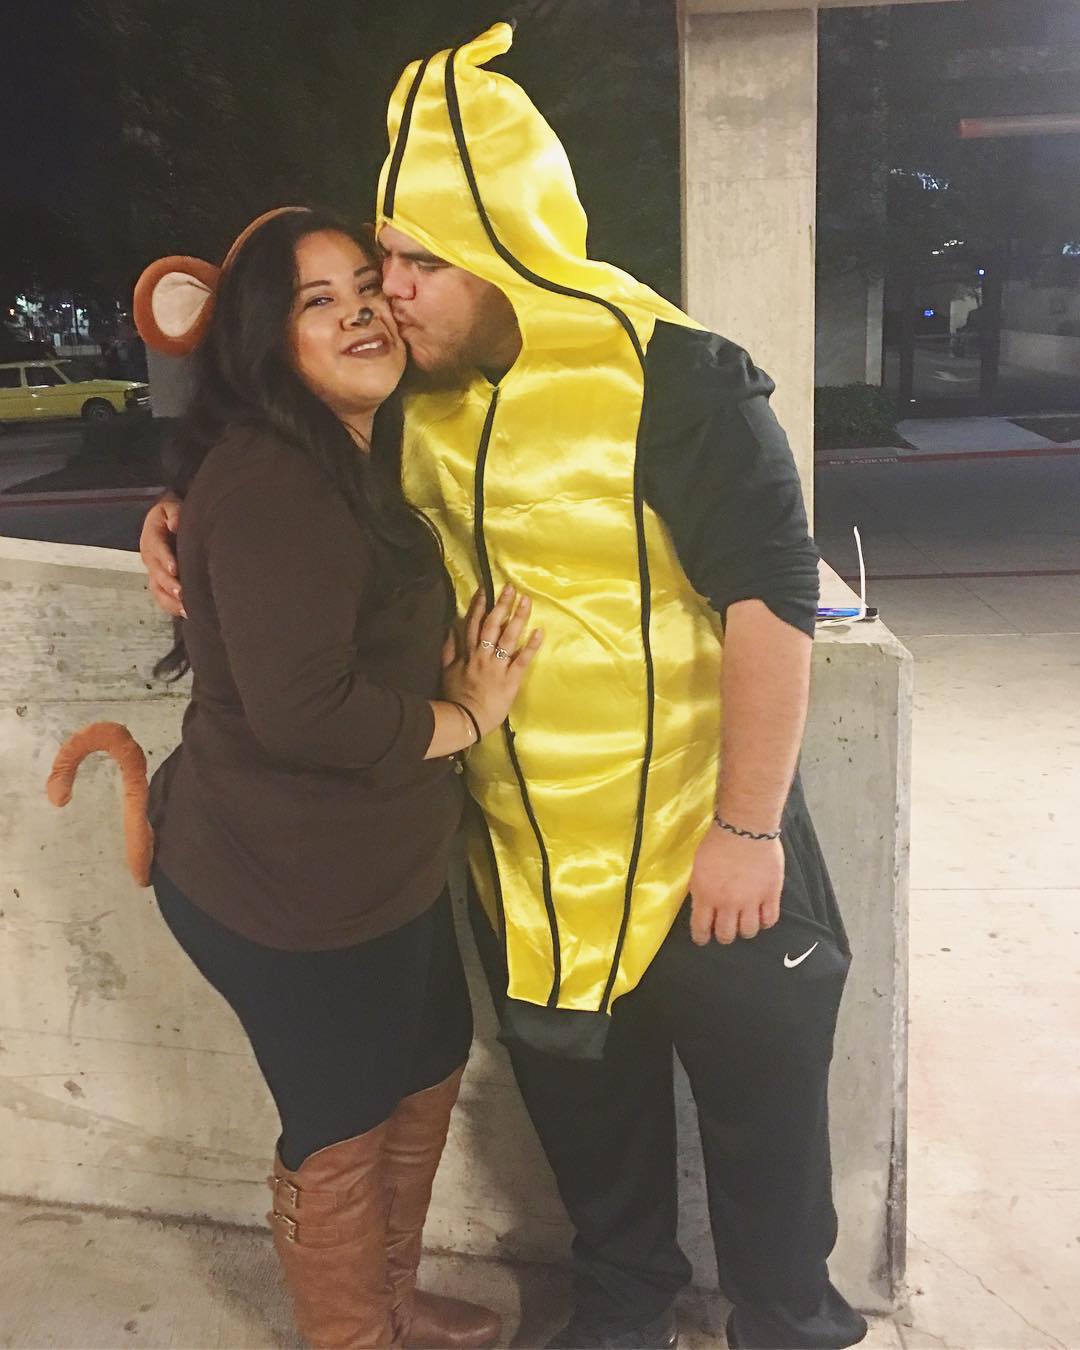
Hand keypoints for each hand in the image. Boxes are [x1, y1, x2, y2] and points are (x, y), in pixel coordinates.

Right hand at [140, 493, 183, 616]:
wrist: (164, 521)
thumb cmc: (171, 514)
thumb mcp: (170, 506)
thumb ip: (174, 512)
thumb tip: (176, 524)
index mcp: (151, 537)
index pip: (157, 548)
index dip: (165, 558)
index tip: (174, 568)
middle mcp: (150, 557)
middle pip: (157, 573)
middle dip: (169, 584)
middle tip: (182, 593)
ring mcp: (153, 571)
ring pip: (157, 589)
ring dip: (170, 600)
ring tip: (185, 609)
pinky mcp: (158, 582)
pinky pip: (161, 597)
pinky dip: (171, 607)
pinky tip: (185, 613)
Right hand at [441, 585, 542, 734]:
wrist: (465, 719)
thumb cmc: (456, 697)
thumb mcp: (447, 671)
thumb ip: (448, 650)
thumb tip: (449, 629)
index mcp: (468, 653)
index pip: (473, 624)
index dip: (480, 605)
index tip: (487, 589)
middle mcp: (482, 655)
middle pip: (492, 625)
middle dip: (501, 605)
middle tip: (512, 588)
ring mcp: (497, 666)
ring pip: (508, 637)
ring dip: (518, 618)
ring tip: (527, 601)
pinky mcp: (510, 679)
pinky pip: (521, 660)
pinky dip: (531, 646)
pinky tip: (539, 631)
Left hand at [688, 826, 783, 944]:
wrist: (745, 827)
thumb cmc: (717, 842)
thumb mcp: (698, 867)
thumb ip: (699, 889)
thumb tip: (700, 904)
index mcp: (706, 895)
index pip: (701, 928)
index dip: (701, 937)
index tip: (703, 939)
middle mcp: (728, 903)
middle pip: (726, 935)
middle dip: (724, 936)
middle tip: (725, 930)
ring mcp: (751, 900)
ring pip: (748, 931)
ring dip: (744, 930)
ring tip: (744, 922)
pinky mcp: (771, 894)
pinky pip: (769, 920)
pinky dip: (764, 921)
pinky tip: (761, 915)